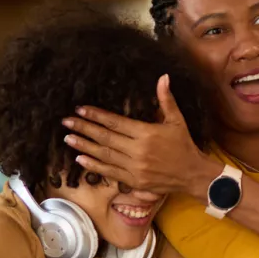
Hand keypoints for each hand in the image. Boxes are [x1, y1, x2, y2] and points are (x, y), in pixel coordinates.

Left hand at [61, 74, 218, 197]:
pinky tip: (81, 159)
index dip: (96, 115)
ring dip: (84, 146)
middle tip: (66, 122)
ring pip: (104, 155)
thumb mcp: (177, 120)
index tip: (80, 109)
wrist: (192, 175)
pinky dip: (94, 165)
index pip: (115, 122)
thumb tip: (163, 77)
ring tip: (68, 139)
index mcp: (146, 133)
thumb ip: (166, 99)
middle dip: (84, 128)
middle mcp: (138, 151)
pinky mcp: (134, 181)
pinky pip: (110, 172)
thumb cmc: (184, 145)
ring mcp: (134, 167)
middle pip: (105, 138)